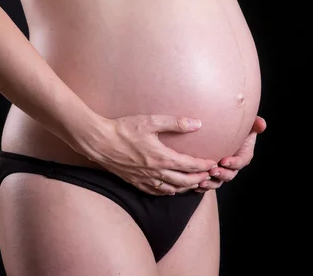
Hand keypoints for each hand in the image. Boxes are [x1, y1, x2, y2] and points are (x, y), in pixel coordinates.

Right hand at [83, 114, 217, 195]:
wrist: (99, 142)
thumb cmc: (123, 129)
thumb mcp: (150, 121)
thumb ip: (175, 123)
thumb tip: (197, 124)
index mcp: (162, 158)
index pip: (190, 166)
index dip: (204, 166)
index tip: (213, 163)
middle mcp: (155, 172)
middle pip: (184, 181)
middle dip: (199, 179)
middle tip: (209, 176)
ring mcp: (145, 179)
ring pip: (172, 190)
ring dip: (186, 188)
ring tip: (195, 183)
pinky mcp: (135, 182)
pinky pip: (156, 192)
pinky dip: (168, 192)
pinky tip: (172, 190)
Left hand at [194, 116, 266, 192]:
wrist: (219, 130)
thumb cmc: (235, 126)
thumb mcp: (246, 124)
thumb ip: (255, 124)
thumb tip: (262, 125)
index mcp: (243, 154)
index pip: (241, 161)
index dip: (233, 163)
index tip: (224, 161)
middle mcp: (233, 165)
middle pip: (230, 174)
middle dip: (221, 174)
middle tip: (212, 171)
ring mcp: (222, 170)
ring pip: (218, 181)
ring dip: (211, 183)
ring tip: (202, 181)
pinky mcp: (211, 174)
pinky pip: (208, 183)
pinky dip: (202, 186)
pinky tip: (194, 186)